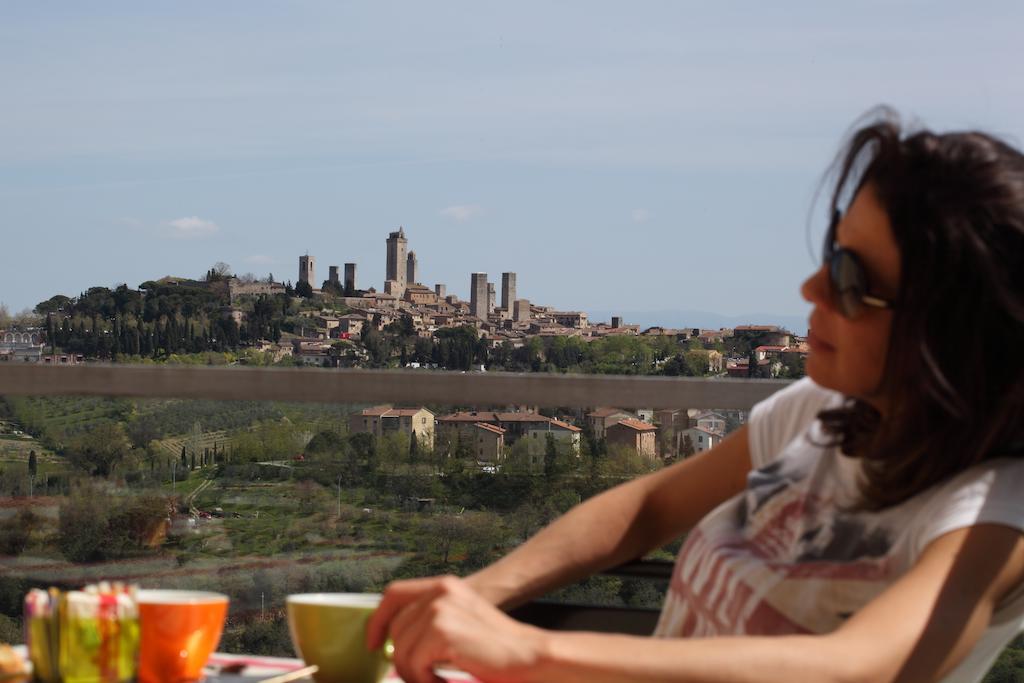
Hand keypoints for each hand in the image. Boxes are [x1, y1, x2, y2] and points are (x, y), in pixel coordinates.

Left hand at [368, 575, 545, 682]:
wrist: (528, 656)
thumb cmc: (495, 647)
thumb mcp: (459, 621)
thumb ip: (428, 622)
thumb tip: (389, 642)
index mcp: (444, 586)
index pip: (393, 594)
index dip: (377, 620)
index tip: (373, 644)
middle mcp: (440, 592)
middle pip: (394, 629)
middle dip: (401, 660)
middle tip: (423, 677)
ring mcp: (440, 610)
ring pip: (400, 651)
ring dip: (414, 674)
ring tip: (437, 680)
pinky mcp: (442, 632)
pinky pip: (412, 665)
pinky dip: (424, 681)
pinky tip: (444, 682)